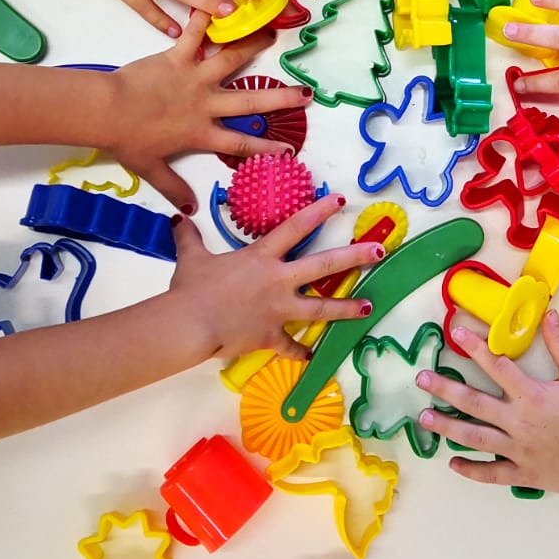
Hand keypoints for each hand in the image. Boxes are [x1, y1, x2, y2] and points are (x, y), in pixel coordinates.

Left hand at [105, 14, 316, 208]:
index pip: (241, 144)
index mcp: (201, 133)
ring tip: (274, 34)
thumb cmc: (127, 141)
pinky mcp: (176, 56)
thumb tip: (189, 210)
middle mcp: (206, 104)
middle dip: (281, 98)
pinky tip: (221, 2)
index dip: (266, 148)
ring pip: (231, 60)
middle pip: (250, 101)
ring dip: (253, 46)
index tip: (290, 149)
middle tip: (306, 92)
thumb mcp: (151, 169)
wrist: (107, 110)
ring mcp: (194, 78)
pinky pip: (195, 35)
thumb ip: (173, 188)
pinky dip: (206, 18)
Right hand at [168, 195, 383, 358]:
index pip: (296, 227)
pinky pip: (291, 347)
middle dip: (355, 257)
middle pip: (325, 265)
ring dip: (347, 308)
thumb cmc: (192, 288)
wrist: (189, 324)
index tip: (341, 200)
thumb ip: (189, 237)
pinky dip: (301, 353)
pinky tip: (313, 358)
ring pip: (321, 308)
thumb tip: (178, 218)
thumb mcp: (191, 257)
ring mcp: (279, 310)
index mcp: (262, 256)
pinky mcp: (272, 336)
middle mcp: (278, 280)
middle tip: (380, 251)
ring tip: (368, 307)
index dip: (319, 210)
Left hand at [418, 312, 558, 496]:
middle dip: (444, 389)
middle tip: (420, 380)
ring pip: (475, 438)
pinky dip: (471, 469)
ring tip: (424, 418)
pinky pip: (491, 473)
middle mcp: (518, 421)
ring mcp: (518, 450)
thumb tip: (549, 314)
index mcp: (532, 395)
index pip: (496, 366)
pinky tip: (452, 463)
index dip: (474, 348)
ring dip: (447, 427)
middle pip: (473, 403)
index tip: (455, 334)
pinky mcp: (522, 473)